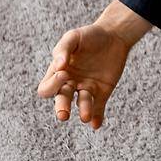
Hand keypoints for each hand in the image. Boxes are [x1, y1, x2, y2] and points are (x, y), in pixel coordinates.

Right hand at [36, 0, 151, 128]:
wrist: (113, 35)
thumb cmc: (89, 35)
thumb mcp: (73, 37)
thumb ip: (63, 49)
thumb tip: (59, 65)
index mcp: (58, 73)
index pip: (47, 87)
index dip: (52, 84)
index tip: (64, 73)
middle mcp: (70, 84)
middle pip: (61, 100)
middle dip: (61, 107)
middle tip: (63, 115)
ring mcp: (86, 89)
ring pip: (82, 105)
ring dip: (83, 111)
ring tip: (85, 116)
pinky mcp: (102, 92)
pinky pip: (98, 108)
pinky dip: (97, 117)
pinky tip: (96, 124)